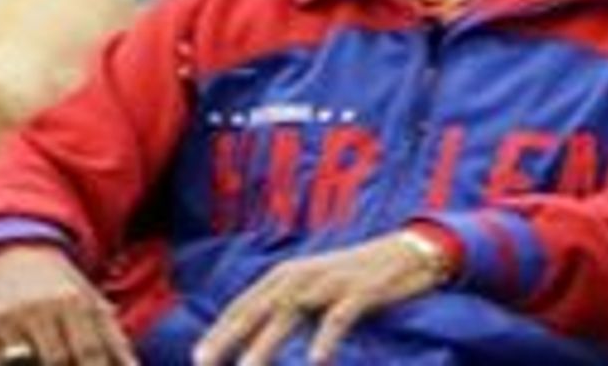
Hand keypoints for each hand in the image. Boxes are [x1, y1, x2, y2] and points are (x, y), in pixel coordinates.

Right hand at [0, 246, 137, 365]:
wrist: (9, 249)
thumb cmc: (57, 285)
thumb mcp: (90, 301)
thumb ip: (113, 341)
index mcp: (71, 300)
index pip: (88, 353)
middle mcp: (37, 306)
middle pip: (57, 362)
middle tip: (64, 357)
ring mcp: (4, 316)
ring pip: (22, 365)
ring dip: (34, 361)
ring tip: (40, 345)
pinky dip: (6, 361)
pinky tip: (15, 347)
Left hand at [192, 231, 449, 365]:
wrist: (409, 252)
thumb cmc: (356, 276)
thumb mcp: (315, 288)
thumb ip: (289, 306)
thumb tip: (260, 334)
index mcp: (285, 274)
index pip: (243, 305)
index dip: (219, 331)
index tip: (198, 356)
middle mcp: (300, 274)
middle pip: (256, 308)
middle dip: (227, 337)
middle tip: (203, 362)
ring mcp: (329, 281)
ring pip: (288, 314)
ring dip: (265, 344)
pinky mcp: (360, 290)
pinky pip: (338, 317)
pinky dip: (325, 338)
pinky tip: (316, 360)